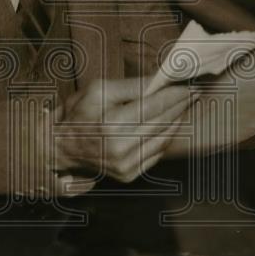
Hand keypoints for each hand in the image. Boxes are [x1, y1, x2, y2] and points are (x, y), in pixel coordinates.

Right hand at [53, 78, 190, 188]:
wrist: (61, 147)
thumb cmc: (79, 114)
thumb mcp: (99, 90)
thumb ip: (131, 85)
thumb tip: (160, 80)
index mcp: (110, 123)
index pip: (153, 106)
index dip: (174, 94)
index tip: (189, 85)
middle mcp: (120, 148)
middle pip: (162, 122)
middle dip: (180, 105)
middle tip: (193, 92)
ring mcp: (125, 165)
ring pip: (164, 139)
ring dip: (177, 121)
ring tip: (183, 106)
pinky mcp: (129, 175)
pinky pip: (157, 154)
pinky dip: (166, 137)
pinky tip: (169, 124)